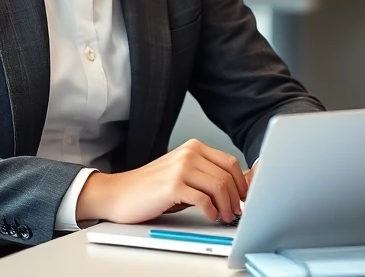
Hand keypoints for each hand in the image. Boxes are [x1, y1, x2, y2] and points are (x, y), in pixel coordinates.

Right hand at [76, 139, 248, 224]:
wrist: (119, 193)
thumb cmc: (151, 187)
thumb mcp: (182, 174)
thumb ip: (206, 176)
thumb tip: (238, 186)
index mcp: (193, 147)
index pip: (230, 162)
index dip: (242, 183)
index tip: (244, 198)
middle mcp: (189, 153)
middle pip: (227, 175)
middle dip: (236, 197)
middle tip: (234, 212)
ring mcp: (181, 168)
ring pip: (219, 187)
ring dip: (225, 206)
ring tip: (223, 216)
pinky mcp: (173, 186)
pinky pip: (204, 199)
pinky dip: (211, 211)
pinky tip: (209, 216)